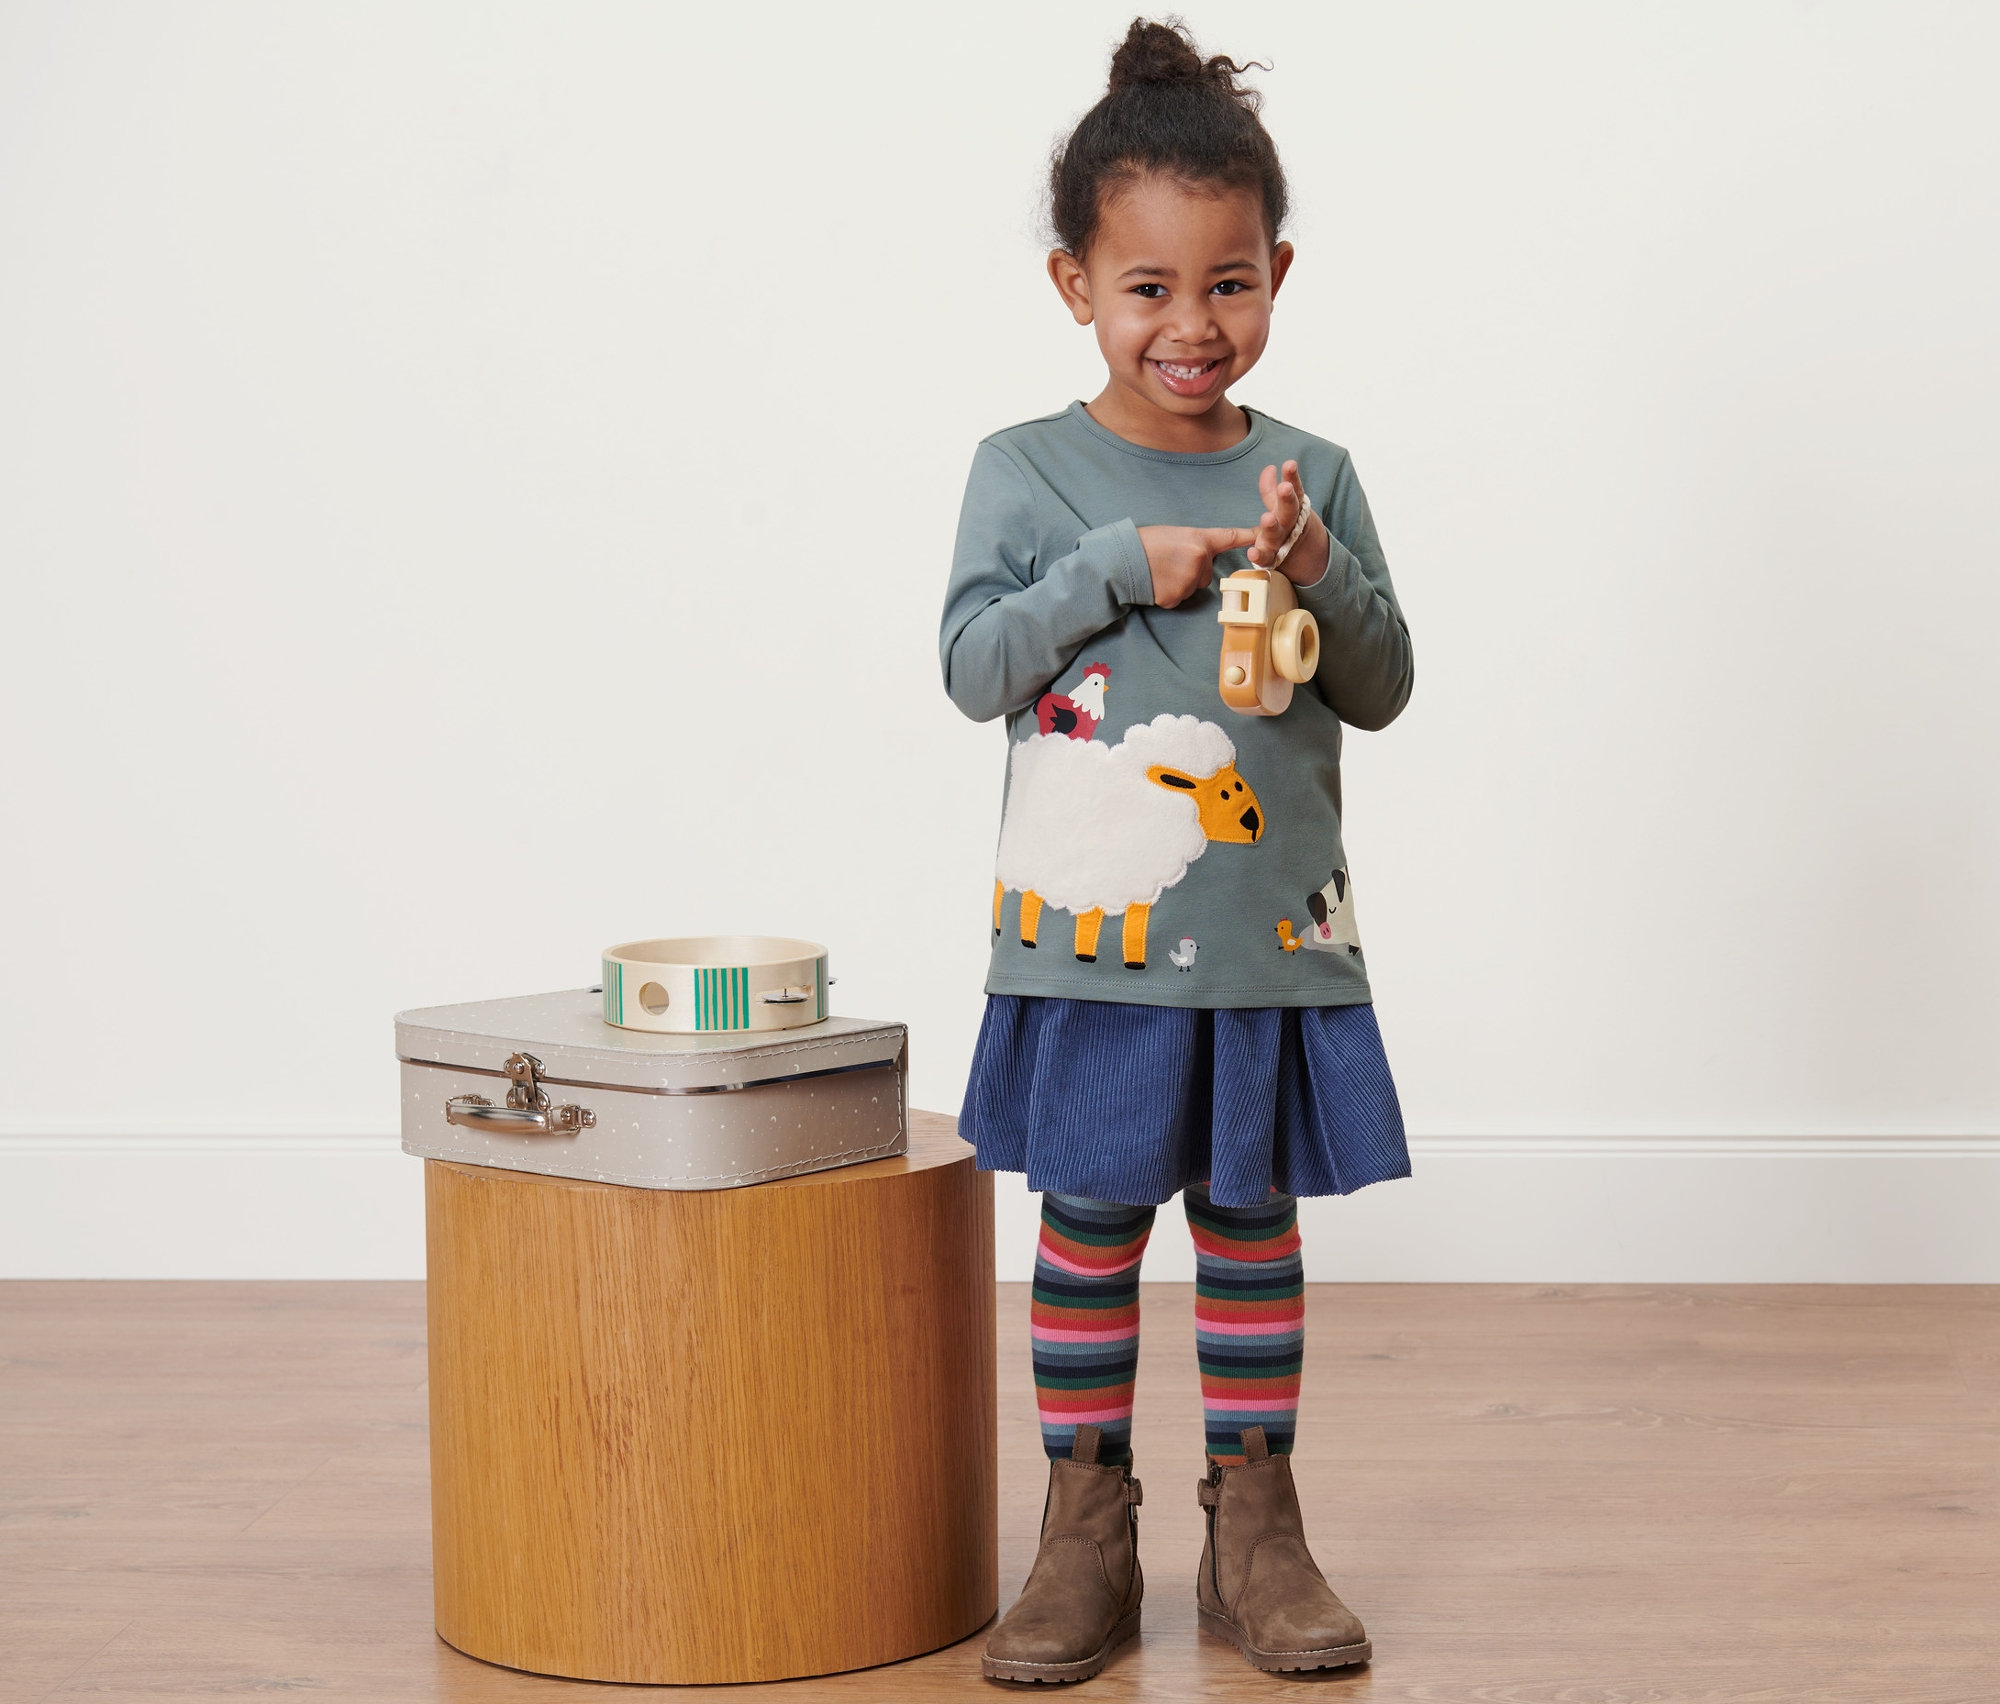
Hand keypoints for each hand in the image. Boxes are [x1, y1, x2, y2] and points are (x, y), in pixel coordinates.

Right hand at [1137, 525, 1258, 608]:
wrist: (1122, 559)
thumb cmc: (1145, 543)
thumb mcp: (1175, 534)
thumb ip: (1195, 544)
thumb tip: (1203, 557)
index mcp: (1199, 539)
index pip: (1230, 538)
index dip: (1250, 536)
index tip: (1265, 536)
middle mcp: (1199, 560)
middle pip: (1207, 573)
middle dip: (1192, 571)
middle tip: (1170, 562)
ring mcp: (1189, 580)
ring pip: (1193, 587)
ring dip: (1180, 583)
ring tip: (1161, 571)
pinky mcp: (1177, 597)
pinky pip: (1179, 598)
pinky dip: (1169, 594)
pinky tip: (1157, 583)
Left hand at [1247, 459, 1328, 585]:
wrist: (1299, 555)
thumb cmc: (1287, 524)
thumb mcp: (1281, 506)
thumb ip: (1272, 490)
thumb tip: (1269, 468)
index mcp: (1292, 507)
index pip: (1294, 489)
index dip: (1292, 476)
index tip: (1289, 464)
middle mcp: (1287, 524)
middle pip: (1289, 510)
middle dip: (1286, 498)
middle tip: (1284, 488)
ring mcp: (1280, 542)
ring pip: (1276, 533)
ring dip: (1272, 526)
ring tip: (1267, 518)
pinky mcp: (1271, 558)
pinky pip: (1266, 558)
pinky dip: (1259, 555)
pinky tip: (1252, 552)